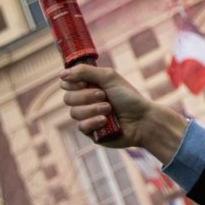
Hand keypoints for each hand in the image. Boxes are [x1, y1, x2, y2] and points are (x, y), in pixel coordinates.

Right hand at [59, 65, 186, 162]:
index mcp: (88, 87)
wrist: (143, 119)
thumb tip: (61, 74)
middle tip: (104, 96)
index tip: (84, 83)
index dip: (72, 83)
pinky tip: (105, 121)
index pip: (66, 84)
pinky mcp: (91, 132)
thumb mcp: (109, 78)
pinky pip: (81, 127)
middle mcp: (86, 102)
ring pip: (74, 113)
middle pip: (67, 98)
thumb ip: (85, 72)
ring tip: (109, 109)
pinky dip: (93, 122)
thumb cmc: (129, 97)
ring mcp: (87, 117)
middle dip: (86, 96)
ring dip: (93, 109)